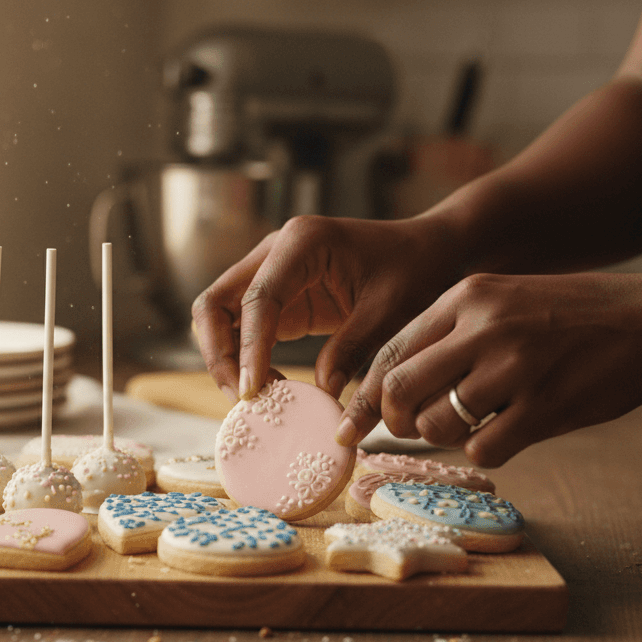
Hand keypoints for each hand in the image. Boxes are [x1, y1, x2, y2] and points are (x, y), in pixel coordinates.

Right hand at [191, 214, 463, 402]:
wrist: (426, 252)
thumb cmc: (414, 271)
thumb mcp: (390, 311)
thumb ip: (352, 348)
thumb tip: (319, 393)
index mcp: (302, 242)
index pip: (259, 298)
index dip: (250, 348)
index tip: (253, 391)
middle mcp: (275, 251)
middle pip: (216, 303)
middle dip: (220, 354)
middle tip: (242, 397)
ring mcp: (271, 273)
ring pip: (220, 317)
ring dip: (226, 359)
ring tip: (255, 399)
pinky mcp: (278, 297)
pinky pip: (243, 329)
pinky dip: (246, 359)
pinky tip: (270, 388)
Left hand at [336, 270, 641, 467]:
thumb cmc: (572, 316)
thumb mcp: (505, 299)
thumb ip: (453, 332)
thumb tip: (396, 384)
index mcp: (467, 297)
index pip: (391, 351)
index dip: (367, 394)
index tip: (356, 421)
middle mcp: (483, 328)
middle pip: (402, 390)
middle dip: (394, 421)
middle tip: (407, 430)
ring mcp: (514, 368)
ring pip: (437, 424)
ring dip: (443, 435)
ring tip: (469, 424)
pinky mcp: (543, 407)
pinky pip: (482, 449)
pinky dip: (483, 450)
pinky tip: (505, 434)